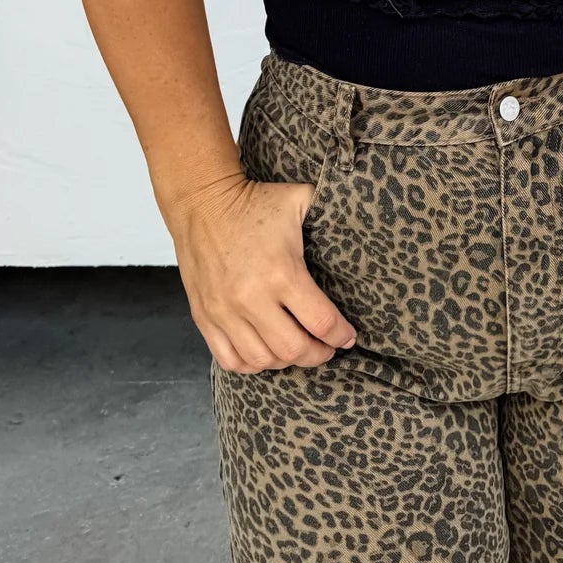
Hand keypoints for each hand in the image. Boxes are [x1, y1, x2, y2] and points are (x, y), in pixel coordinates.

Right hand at [169, 174, 357, 372]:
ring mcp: (225, 312)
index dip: (341, 335)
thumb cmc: (255, 202)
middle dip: (318, 354)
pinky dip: (251, 363)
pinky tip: (266, 353)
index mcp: (282, 272)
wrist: (202, 202)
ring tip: (299, 349)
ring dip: (286, 361)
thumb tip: (360, 221)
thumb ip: (330, 212)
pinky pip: (230, 359)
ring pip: (262, 359)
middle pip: (293, 349)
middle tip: (327, 348)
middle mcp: (252, 298)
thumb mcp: (300, 199)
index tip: (348, 337)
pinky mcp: (205, 317)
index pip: (321, 322)